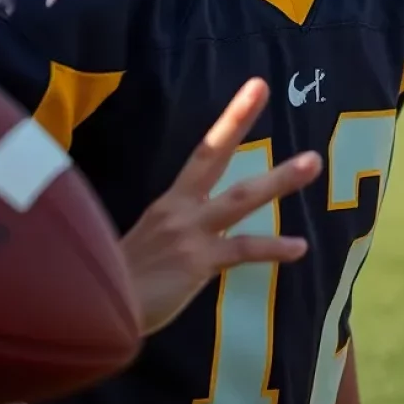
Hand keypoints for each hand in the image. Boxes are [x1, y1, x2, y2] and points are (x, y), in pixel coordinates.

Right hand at [120, 78, 321, 335]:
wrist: (91, 316)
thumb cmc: (118, 287)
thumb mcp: (146, 245)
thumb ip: (173, 233)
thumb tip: (194, 234)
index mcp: (169, 203)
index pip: (204, 151)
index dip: (231, 119)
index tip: (255, 88)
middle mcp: (179, 208)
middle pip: (212, 153)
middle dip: (238, 119)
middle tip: (261, 86)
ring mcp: (189, 232)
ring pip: (241, 197)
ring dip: (279, 179)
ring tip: (312, 162)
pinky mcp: (197, 261)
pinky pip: (243, 250)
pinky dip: (273, 248)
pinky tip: (300, 247)